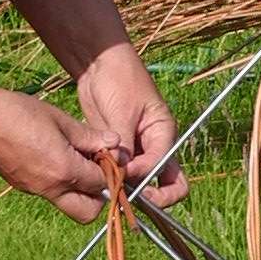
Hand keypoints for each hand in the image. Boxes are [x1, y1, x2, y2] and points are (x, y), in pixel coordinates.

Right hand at [0, 83, 119, 220]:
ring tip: (75, 158)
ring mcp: (34, 190)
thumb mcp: (60, 120)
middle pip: (88, 212)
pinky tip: (55, 156)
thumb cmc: (18, 112)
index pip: (101, 184)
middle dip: (99, 195)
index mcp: (64, 171)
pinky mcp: (22, 186)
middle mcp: (50, 188)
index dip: (111, 170)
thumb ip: (90, 137)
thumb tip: (115, 144)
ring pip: (69, 205)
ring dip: (79, 190)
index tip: (108, 154)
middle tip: (96, 168)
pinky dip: (61, 183)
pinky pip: (51, 194)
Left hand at [77, 38, 186, 206]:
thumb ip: (123, 144)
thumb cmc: (118, 78)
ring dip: (125, 187)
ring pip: (139, 181)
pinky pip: (118, 172)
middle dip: (149, 195)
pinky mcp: (117, 150)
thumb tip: (121, 173)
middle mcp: (154, 145)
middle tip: (126, 196)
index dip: (145, 177)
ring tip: (104, 185)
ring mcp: (135, 149)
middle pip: (165, 183)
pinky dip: (110, 177)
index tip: (125, 175)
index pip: (164, 168)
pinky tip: (94, 174)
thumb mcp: (122, 110)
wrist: (98, 63)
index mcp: (164, 134)